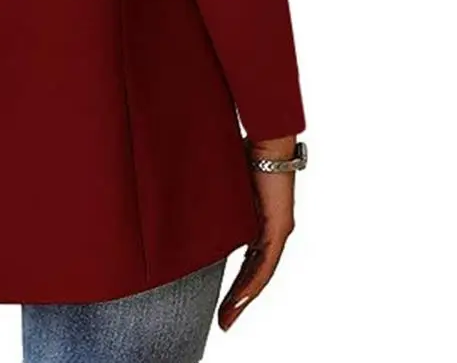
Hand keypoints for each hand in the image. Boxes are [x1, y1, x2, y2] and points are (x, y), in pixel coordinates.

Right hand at [218, 135, 297, 330]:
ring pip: (261, 272)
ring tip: (229, 316)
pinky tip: (244, 296)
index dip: (234, 284)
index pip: (245, 262)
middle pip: (254, 274)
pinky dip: (254, 280)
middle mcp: (269, 231)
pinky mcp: (280, 227)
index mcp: (255, 223)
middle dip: (237, 300)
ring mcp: (276, 231)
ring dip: (244, 296)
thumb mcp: (221, 185)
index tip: (222, 304)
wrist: (268, 140)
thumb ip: (210, 199)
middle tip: (223, 321)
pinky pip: (266, 261)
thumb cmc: (243, 153)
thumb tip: (181, 200)